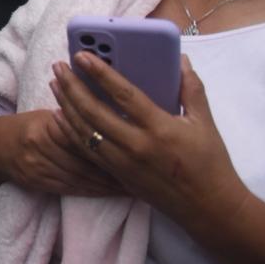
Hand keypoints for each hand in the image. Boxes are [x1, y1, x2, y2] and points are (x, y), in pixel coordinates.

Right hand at [0, 110, 121, 195]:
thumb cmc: (25, 126)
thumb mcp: (46, 115)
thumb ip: (72, 118)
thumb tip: (108, 116)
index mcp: (46, 125)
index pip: (82, 135)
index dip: (108, 144)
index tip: (133, 148)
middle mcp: (41, 147)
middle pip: (84, 160)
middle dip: (114, 168)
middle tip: (142, 171)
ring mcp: (39, 167)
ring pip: (80, 178)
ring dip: (108, 184)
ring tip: (133, 185)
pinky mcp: (38, 183)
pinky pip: (71, 189)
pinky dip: (94, 191)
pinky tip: (110, 193)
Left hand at [51, 54, 248, 233]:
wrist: (207, 207)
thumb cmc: (209, 162)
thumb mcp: (205, 122)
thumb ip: (190, 88)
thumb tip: (179, 60)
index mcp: (159, 128)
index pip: (123, 94)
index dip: (100, 73)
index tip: (82, 56)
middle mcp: (136, 145)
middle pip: (94, 111)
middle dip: (72, 86)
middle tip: (59, 66)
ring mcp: (123, 162)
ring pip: (84, 130)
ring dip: (65, 105)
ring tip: (55, 84)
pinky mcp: (116, 174)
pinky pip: (86, 150)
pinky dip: (69, 130)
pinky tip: (59, 114)